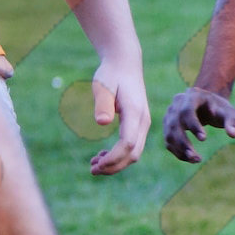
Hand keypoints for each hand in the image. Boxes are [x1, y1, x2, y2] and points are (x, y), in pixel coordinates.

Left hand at [86, 57, 152, 174]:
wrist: (125, 64)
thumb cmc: (111, 74)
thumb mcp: (103, 85)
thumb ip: (103, 103)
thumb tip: (101, 122)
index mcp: (135, 113)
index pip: (127, 144)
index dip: (113, 158)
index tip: (95, 164)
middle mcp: (143, 121)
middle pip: (133, 153)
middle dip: (114, 166)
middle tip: (92, 170)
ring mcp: (143, 124)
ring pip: (134, 153)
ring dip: (115, 163)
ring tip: (93, 165)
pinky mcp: (139, 125)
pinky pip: (132, 147)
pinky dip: (118, 156)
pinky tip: (102, 156)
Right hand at [163, 86, 234, 165]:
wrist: (209, 105)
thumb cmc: (220, 109)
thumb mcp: (230, 113)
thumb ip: (232, 122)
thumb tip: (233, 135)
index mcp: (193, 95)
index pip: (187, 110)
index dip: (193, 125)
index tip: (204, 139)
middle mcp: (178, 102)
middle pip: (174, 123)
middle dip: (184, 142)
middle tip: (196, 158)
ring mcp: (170, 113)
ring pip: (169, 133)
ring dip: (180, 149)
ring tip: (195, 160)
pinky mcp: (168, 125)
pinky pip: (168, 140)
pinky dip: (177, 151)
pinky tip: (189, 159)